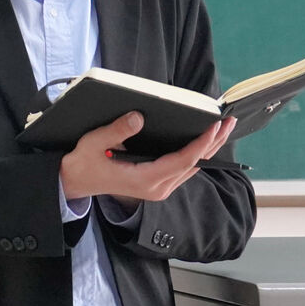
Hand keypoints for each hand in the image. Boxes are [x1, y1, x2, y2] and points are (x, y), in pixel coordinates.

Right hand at [59, 112, 235, 203]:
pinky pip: (184, 169)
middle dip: (213, 142)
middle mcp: (157, 188)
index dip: (201, 144)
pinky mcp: (158, 185)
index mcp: (144, 180)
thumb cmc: (83, 163)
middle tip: (229, 121)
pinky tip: (204, 140)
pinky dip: (197, 154)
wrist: (75, 183)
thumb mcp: (93, 143)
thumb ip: (116, 131)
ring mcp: (159, 188)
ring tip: (223, 127)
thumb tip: (138, 117)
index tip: (214, 126)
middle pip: (194, 164)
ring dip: (208, 148)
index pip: (182, 160)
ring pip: (192, 168)